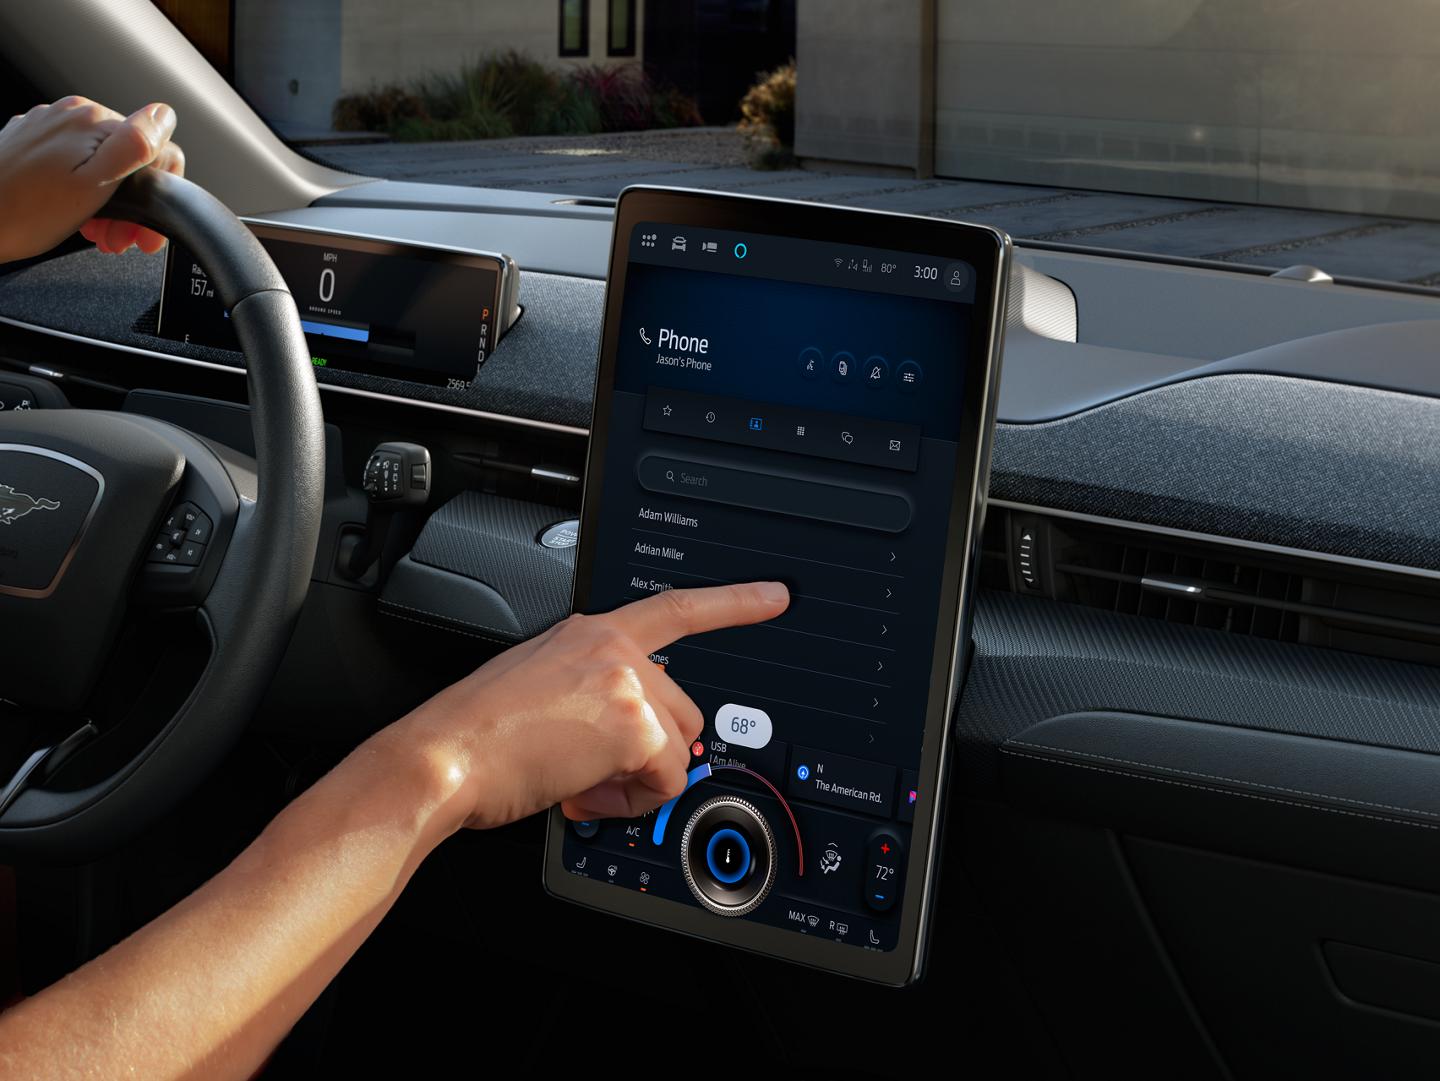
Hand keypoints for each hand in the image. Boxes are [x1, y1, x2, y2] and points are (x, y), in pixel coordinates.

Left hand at [0, 95, 184, 262]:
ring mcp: (48, 128)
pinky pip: (74, 164)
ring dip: (111, 202)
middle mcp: (70, 115)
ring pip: (103, 163)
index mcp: (92, 121)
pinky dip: (84, 193)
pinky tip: (76, 217)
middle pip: (129, 158)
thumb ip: (134, 146)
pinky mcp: (31, 143)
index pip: (157, 148)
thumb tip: (163, 115)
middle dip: (134, 202)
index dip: (160, 192)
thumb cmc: (24, 213)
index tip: (145, 229)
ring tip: (99, 232)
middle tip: (121, 238)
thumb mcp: (93, 185)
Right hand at [402, 582, 789, 829]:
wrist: (443, 757)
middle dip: (650, 751)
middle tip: (594, 771)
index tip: (772, 595)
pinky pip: (665, 781)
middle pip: (683, 708)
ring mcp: (627, 684)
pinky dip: (630, 802)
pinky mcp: (634, 728)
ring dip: (637, 780)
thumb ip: (593, 692)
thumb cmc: (475, 733)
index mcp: (591, 633)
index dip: (732, 601)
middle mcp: (614, 649)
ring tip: (580, 782)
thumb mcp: (539, 685)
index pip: (676, 608)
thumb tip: (630, 740)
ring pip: (677, 747)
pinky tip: (583, 792)